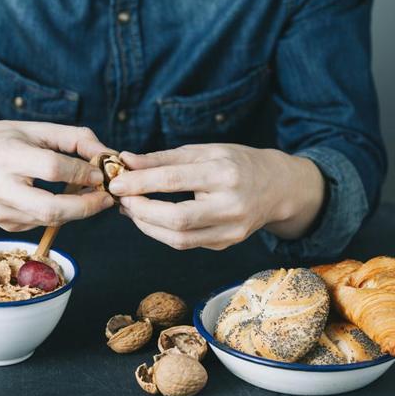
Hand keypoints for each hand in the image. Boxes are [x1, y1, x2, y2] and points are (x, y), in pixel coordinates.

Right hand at [0, 121, 114, 229]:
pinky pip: (41, 223)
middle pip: (51, 209)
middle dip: (86, 207)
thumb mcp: (35, 129)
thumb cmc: (1, 140)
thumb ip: (74, 139)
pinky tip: (66, 200)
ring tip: (92, 196)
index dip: (81, 172)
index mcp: (6, 155)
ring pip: (49, 221)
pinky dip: (60, 214)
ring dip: (78, 211)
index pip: (52, 168)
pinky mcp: (4, 225)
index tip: (100, 172)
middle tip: (107, 198)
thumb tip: (107, 155)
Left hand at [109, 144, 324, 250]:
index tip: (116, 183)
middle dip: (141, 211)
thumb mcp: (203, 151)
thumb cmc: (236, 163)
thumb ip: (162, 159)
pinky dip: (162, 233)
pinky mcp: (227, 244)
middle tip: (122, 200)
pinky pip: (186, 244)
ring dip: (147, 226)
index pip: (173, 181)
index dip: (140, 183)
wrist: (278, 187)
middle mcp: (231, 205)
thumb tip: (126, 161)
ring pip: (179, 239)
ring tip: (131, 209)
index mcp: (224, 174)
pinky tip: (149, 219)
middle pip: (176, 219)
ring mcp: (231, 230)